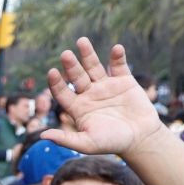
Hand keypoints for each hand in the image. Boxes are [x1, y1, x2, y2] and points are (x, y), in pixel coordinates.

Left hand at [42, 40, 166, 158]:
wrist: (140, 139)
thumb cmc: (112, 143)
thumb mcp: (87, 143)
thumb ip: (66, 139)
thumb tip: (43, 136)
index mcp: (77, 107)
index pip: (62, 92)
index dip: (56, 83)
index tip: (52, 72)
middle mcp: (88, 94)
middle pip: (77, 76)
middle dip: (71, 65)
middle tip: (65, 54)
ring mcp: (105, 86)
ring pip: (94, 67)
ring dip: (88, 55)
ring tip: (81, 41)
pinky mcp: (124, 81)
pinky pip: (118, 66)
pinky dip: (117, 57)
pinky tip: (116, 48)